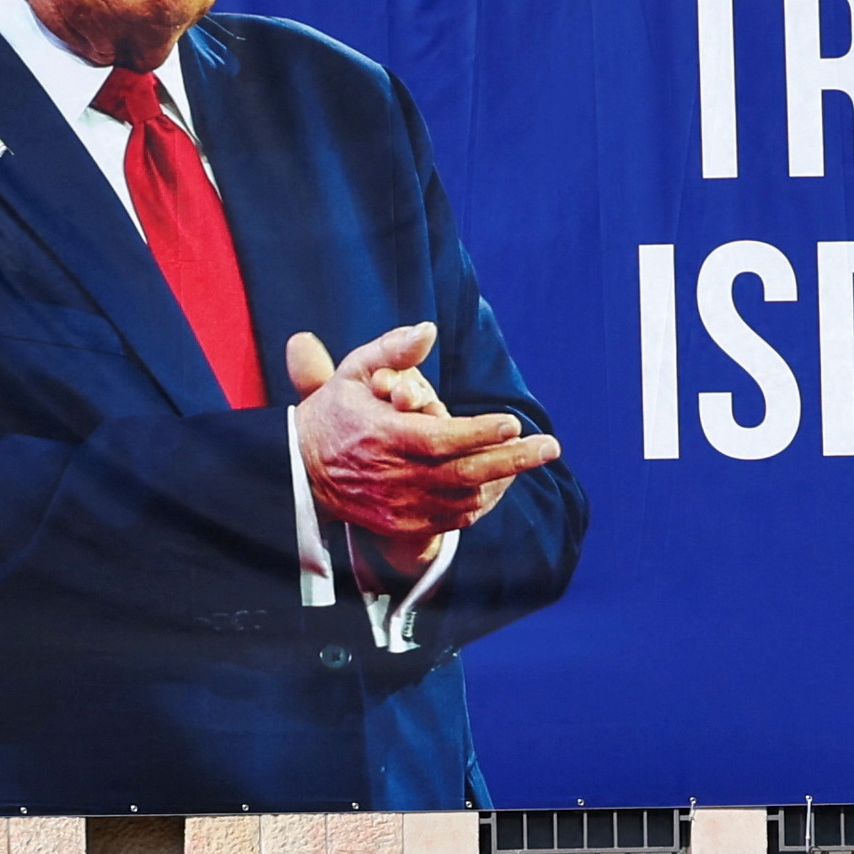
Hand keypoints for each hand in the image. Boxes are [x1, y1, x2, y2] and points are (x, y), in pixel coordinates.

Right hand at [288, 324, 553, 567]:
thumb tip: (428, 328)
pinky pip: (453, 519)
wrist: (302, 471)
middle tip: (550, 446)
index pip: (441, 439)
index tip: (514, 423)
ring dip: (501, 480)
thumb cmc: (335, 413)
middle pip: (464, 473)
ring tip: (530, 458)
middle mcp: (394, 477)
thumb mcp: (354, 372)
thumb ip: (392, 348)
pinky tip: (499, 481)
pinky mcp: (402, 524)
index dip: (480, 433)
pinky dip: (481, 502)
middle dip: (512, 460)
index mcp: (383, 437)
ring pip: (464, 499)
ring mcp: (399, 506)